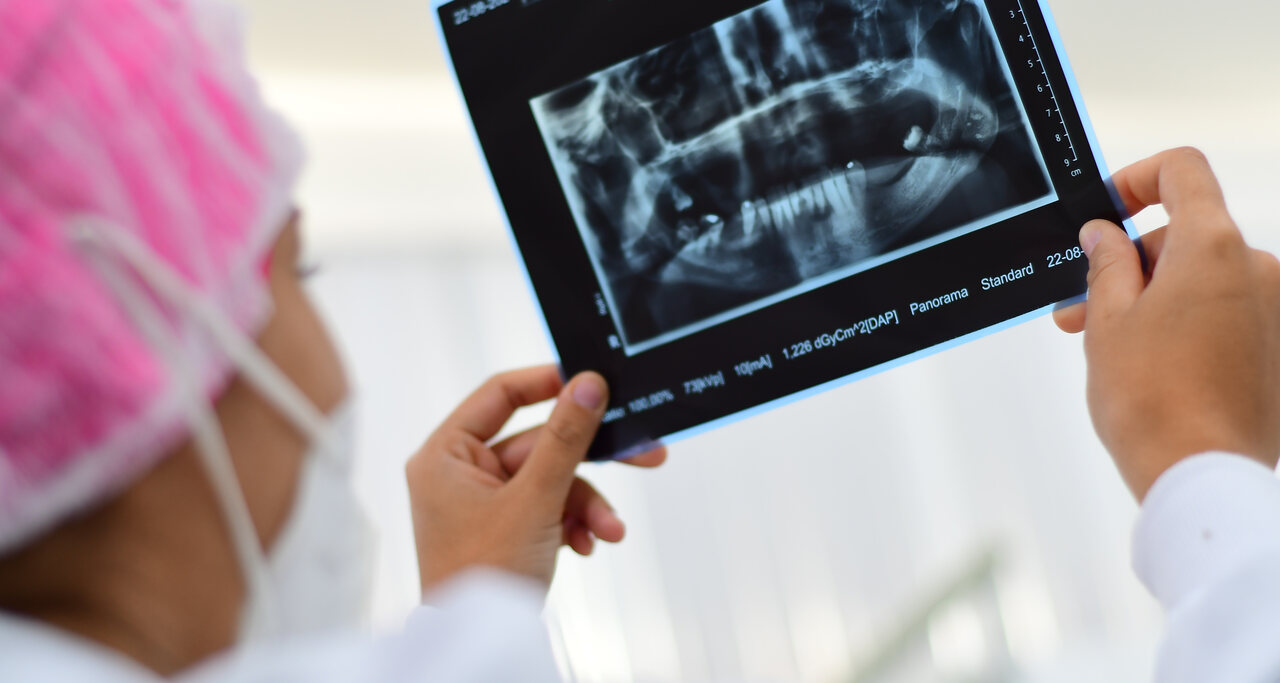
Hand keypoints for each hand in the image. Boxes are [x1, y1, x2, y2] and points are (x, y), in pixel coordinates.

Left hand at [406, 366, 665, 593]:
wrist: (484, 649)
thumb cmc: (483, 577)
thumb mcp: (534, 500)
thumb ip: (565, 438)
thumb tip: (587, 384)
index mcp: (445, 454)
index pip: (499, 395)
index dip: (547, 383)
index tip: (590, 381)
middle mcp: (460, 473)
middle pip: (539, 443)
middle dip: (589, 464)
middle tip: (641, 452)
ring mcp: (483, 502)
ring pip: (552, 480)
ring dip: (586, 505)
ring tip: (609, 531)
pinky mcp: (505, 528)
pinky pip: (549, 507)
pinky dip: (574, 523)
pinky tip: (587, 545)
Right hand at [1054, 148, 1279, 499]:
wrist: (1202, 475)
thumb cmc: (1153, 402)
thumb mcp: (1107, 321)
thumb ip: (1106, 264)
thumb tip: (1105, 236)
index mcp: (1213, 247)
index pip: (1181, 170)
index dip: (1136, 179)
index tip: (1106, 211)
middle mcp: (1259, 268)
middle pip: (1188, 233)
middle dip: (1132, 262)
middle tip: (1081, 307)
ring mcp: (1278, 309)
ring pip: (1206, 279)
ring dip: (1156, 297)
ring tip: (1111, 344)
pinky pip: (1230, 314)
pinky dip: (1190, 323)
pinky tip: (1153, 364)